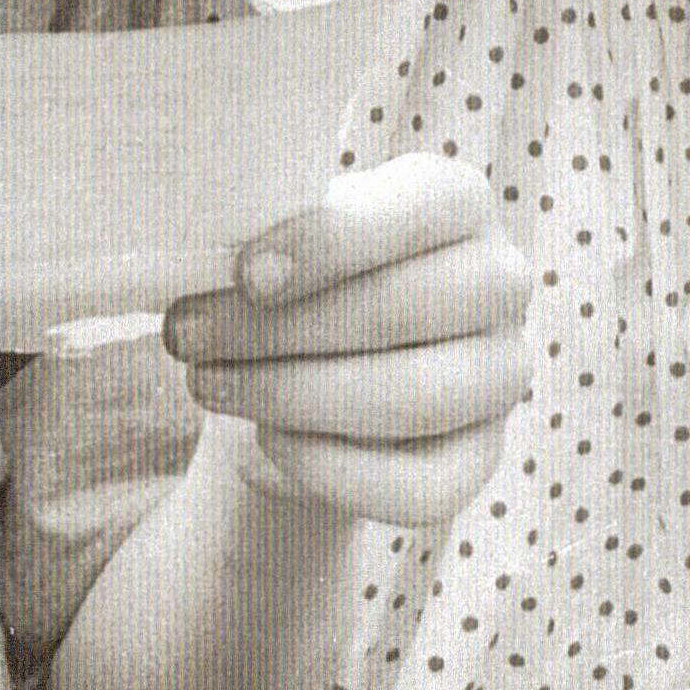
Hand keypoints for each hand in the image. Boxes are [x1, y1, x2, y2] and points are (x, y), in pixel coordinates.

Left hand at [163, 153, 529, 527]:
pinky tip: (266, 437)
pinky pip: (418, 488)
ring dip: (292, 395)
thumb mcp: (286, 231)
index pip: (425, 207)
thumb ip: (270, 229)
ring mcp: (500, 375)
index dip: (332, 241)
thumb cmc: (294, 272)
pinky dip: (328, 468)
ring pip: (414, 398)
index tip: (245, 272)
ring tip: (209, 382)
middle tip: (189, 334)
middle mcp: (500, 282)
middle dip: (282, 328)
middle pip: (408, 308)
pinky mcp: (479, 460)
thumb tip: (216, 260)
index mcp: (460, 201)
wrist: (308, 358)